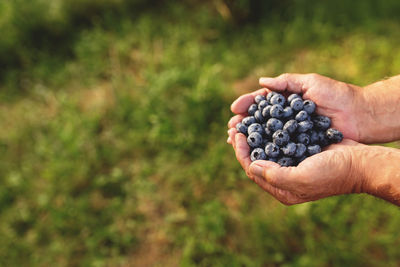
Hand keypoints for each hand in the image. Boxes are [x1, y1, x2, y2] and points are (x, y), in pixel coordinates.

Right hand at [229, 73, 365, 142]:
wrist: (359, 115)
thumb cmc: (337, 95)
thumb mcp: (310, 83)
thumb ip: (286, 82)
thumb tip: (261, 81)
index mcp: (286, 102)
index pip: (261, 103)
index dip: (247, 105)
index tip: (234, 109)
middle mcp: (286, 118)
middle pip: (259, 121)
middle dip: (243, 124)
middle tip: (230, 129)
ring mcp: (291, 133)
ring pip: (265, 136)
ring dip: (249, 138)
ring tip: (235, 140)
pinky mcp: (299, 146)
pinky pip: (278, 149)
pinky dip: (265, 151)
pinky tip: (254, 153)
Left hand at [229, 131, 365, 204]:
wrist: (360, 163)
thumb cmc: (333, 172)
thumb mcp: (302, 178)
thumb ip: (275, 175)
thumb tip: (251, 166)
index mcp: (282, 190)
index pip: (252, 170)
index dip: (241, 153)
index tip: (236, 135)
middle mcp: (284, 179)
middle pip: (255, 160)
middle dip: (244, 144)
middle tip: (234, 126)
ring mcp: (291, 165)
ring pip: (265, 150)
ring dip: (254, 136)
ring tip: (244, 122)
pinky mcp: (299, 153)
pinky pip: (279, 142)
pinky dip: (269, 132)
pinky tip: (264, 120)